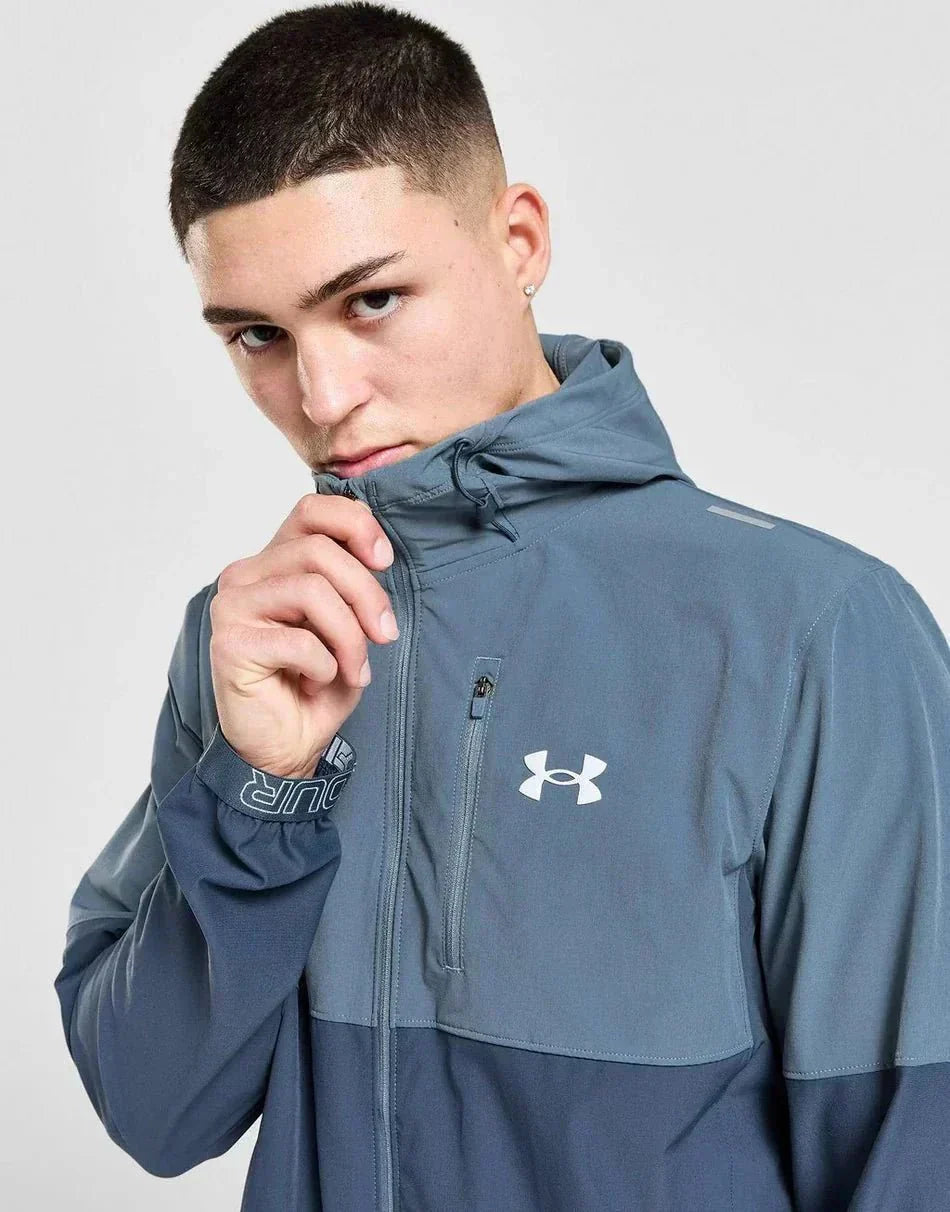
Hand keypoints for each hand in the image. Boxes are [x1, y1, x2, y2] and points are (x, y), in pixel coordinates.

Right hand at [208, 493, 398, 777]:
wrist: (287, 746)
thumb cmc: (317, 684)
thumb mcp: (348, 622)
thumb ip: (352, 582)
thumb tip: (374, 554)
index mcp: (275, 561)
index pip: (311, 510)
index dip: (355, 524)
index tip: (384, 560)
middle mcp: (247, 575)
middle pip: (319, 552)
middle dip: (367, 594)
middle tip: (385, 635)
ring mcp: (232, 607)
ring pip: (312, 590)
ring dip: (349, 635)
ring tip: (355, 668)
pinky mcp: (229, 644)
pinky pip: (299, 641)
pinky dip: (325, 665)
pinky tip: (317, 681)